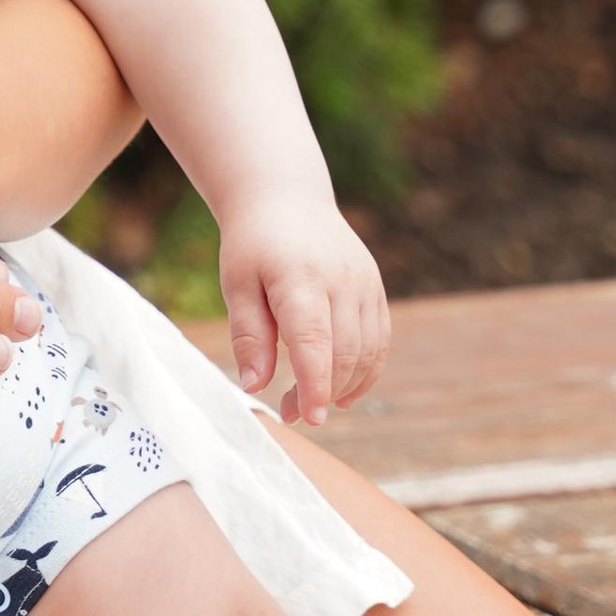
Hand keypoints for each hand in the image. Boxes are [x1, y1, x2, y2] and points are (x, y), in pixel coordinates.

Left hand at [219, 199, 389, 427]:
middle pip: (344, 352)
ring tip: (312, 403)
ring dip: (344, 386)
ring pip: (367, 350)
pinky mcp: (375, 288)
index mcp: (299, 278)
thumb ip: (248, 336)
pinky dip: (366, 370)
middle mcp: (340, 280)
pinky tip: (343, 389)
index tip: (309, 417)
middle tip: (292, 413)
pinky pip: (379, 339)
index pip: (314, 342)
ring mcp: (364, 283)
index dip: (314, 384)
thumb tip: (256, 386)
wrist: (286, 199)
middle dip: (322, 392)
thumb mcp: (237, 285)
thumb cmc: (253, 245)